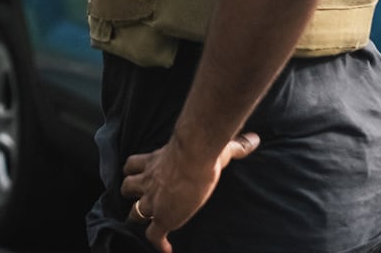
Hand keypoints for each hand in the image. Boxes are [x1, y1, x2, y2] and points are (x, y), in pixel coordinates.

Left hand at [119, 131, 259, 251]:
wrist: (194, 159)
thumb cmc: (201, 151)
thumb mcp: (213, 147)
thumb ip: (233, 145)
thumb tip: (253, 139)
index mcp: (154, 162)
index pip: (133, 165)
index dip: (134, 171)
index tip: (137, 174)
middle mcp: (148, 181)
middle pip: (127, 188)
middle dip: (130, 194)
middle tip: (138, 198)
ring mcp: (153, 201)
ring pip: (134, 212)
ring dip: (137, 216)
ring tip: (146, 222)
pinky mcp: (161, 218)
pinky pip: (154, 236)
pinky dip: (158, 243)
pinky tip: (167, 249)